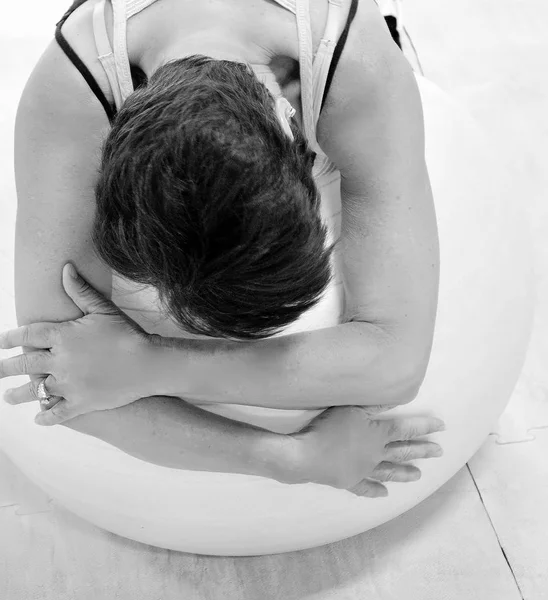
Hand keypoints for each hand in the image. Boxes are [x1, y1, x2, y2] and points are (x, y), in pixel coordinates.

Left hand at [0, 263, 155, 424]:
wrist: (149, 364)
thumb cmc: (127, 334)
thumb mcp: (103, 309)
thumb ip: (80, 290)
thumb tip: (65, 268)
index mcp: (62, 336)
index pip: (27, 335)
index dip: (10, 337)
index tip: (0, 342)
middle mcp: (59, 361)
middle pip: (23, 365)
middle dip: (4, 368)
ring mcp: (69, 385)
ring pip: (35, 392)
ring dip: (17, 395)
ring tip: (7, 397)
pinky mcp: (81, 403)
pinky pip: (56, 413)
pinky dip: (45, 417)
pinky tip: (39, 418)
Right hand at [293, 405, 444, 496]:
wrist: (307, 455)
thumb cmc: (329, 427)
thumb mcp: (352, 409)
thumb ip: (374, 405)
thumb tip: (396, 399)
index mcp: (378, 434)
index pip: (406, 429)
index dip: (424, 427)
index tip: (441, 427)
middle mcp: (375, 454)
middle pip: (403, 451)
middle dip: (422, 450)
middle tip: (439, 452)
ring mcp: (363, 470)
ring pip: (389, 472)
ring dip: (404, 472)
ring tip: (419, 475)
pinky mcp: (349, 481)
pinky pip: (366, 487)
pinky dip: (376, 491)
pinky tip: (385, 494)